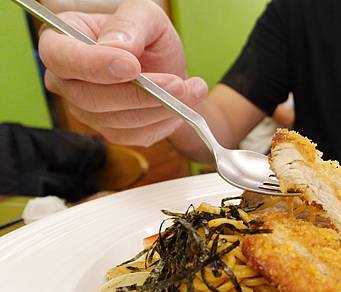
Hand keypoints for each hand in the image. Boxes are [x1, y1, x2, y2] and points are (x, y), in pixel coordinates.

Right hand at [39, 0, 206, 146]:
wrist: (167, 67)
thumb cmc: (148, 38)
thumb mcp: (145, 16)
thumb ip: (130, 25)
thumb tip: (119, 47)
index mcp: (62, 42)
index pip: (60, 57)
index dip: (93, 65)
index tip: (132, 66)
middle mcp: (66, 80)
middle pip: (88, 97)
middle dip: (137, 93)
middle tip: (176, 84)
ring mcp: (86, 110)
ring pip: (116, 120)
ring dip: (159, 108)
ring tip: (190, 90)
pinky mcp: (111, 131)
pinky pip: (135, 135)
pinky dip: (164, 121)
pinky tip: (182, 104)